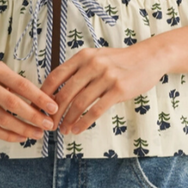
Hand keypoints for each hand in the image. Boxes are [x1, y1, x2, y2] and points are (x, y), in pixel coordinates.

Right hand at [0, 56, 57, 142]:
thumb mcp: (0, 70)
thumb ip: (18, 84)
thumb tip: (45, 103)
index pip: (21, 85)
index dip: (39, 97)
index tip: (53, 107)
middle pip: (12, 103)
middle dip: (33, 116)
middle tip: (49, 124)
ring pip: (2, 119)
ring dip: (23, 129)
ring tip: (38, 134)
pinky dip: (8, 135)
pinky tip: (22, 137)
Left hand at [39, 41, 166, 135]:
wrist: (149, 58)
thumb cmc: (120, 61)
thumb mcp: (96, 58)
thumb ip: (78, 70)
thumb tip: (55, 90)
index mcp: (83, 56)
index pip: (55, 76)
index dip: (44, 94)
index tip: (38, 108)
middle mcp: (92, 64)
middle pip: (65, 93)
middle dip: (54, 112)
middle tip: (48, 125)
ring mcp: (106, 77)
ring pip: (79, 103)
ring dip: (68, 120)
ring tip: (63, 130)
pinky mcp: (118, 89)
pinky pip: (96, 110)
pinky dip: (84, 122)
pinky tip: (77, 129)